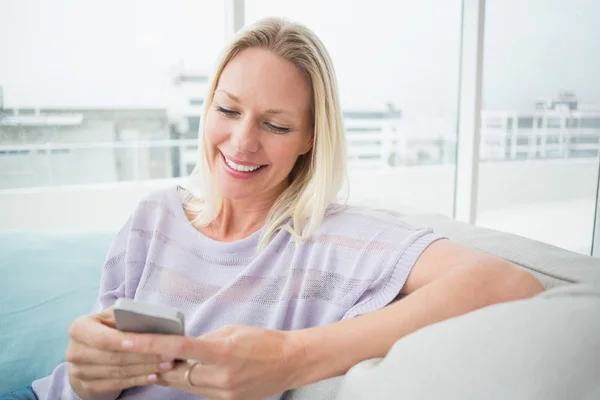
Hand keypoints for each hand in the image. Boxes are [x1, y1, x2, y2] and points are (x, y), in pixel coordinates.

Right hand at [66, 308, 174, 398]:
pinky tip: (154, 376)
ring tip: (167, 364)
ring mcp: (79, 371)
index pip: (103, 337)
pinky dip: (138, 380)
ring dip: (146, 369)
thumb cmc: (107, 329)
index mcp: (79, 328)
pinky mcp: (88, 386)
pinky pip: (117, 384)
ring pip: (118, 372)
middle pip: (113, 357)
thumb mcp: (111, 317)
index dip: (124, 341)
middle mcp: (75, 350)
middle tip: (169, 354)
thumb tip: (151, 317)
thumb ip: (126, 315)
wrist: (87, 353)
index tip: (148, 342)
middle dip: (144, 356)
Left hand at [119, 325, 307, 399]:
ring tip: (170, 362)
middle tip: (146, 352)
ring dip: (177, 374)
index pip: (179, 349)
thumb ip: (205, 340)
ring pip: (186, 386)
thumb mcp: (233, 331)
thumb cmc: (264, 340)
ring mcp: (225, 394)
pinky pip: (201, 393)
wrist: (291, 362)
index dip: (150, 344)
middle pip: (176, 374)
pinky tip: (196, 372)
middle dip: (160, 364)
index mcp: (223, 353)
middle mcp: (221, 377)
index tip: (126, 340)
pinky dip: (194, 382)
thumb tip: (182, 346)